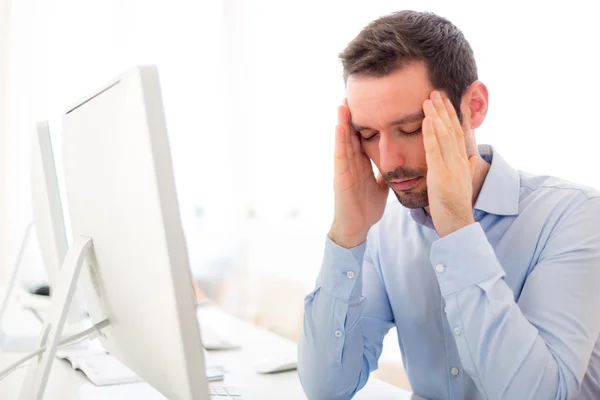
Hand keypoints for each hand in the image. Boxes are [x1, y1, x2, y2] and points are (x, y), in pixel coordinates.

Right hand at [329, 100, 388, 247]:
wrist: (357, 227)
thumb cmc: (366, 208)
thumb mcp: (380, 186)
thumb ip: (383, 173)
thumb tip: (394, 163)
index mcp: (361, 164)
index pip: (362, 137)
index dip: (363, 121)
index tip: (367, 103)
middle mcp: (351, 163)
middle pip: (350, 134)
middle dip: (350, 116)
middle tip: (351, 94)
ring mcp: (344, 169)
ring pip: (343, 141)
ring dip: (341, 122)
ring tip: (342, 103)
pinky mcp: (340, 177)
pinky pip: (340, 156)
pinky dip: (339, 140)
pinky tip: (340, 126)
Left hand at [422, 91, 477, 237]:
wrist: (458, 223)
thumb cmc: (456, 206)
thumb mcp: (462, 183)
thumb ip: (466, 168)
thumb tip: (472, 158)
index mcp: (461, 162)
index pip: (457, 134)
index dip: (451, 116)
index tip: (445, 100)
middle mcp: (458, 161)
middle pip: (452, 129)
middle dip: (444, 109)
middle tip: (436, 91)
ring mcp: (451, 167)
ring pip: (445, 136)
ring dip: (437, 115)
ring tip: (429, 98)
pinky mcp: (441, 175)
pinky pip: (436, 151)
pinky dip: (432, 134)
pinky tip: (427, 120)